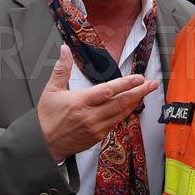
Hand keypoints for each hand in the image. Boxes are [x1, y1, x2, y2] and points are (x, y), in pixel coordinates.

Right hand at [37, 44, 158, 161]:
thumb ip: (61, 69)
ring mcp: (96, 128)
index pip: (108, 91)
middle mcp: (91, 116)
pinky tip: (132, 105)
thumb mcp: (51, 90)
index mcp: (80, 102)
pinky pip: (116, 122)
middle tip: (151, 84)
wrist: (43, 144)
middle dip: (139, 92)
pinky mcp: (98, 136)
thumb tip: (64, 50)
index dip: (125, 84)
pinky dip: (125, 113)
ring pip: (121, 113)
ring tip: (146, 92)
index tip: (138, 77)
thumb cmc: (47, 118)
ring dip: (135, 102)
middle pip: (120, 102)